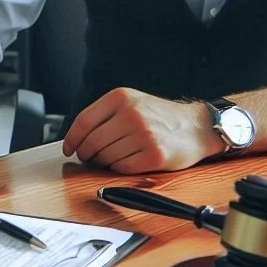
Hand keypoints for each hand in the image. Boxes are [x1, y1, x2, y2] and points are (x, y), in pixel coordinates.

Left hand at [61, 88, 223, 172]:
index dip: (72, 139)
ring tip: (114, 157)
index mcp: (121, 97)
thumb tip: (77, 137)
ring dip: (104, 162)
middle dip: (87, 154)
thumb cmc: (161, 116)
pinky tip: (128, 161)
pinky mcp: (154, 155)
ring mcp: (143, 134)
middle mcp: (131, 114)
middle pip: (92, 142)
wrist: (197, 127)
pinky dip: (120, 168)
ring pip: (105, 157)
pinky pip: (122, 168)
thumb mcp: (132, 101)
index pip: (83, 121)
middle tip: (90, 158)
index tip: (69, 149)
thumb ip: (105, 114)